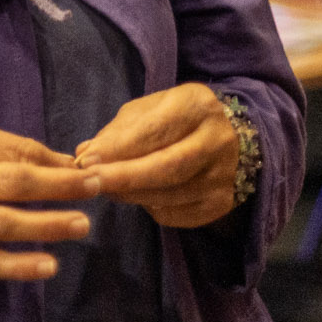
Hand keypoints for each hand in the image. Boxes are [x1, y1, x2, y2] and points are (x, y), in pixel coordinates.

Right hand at [0, 121, 99, 297]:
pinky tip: (49, 265)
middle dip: (60, 186)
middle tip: (96, 187)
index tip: (87, 166)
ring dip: (47, 225)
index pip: (15, 154)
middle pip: (15, 185)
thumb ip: (3, 145)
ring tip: (82, 225)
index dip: (53, 160)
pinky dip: (19, 267)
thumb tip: (56, 158)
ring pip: (6, 226)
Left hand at [75, 83, 239, 228]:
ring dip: (130, 195)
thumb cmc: (182, 118)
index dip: (117, 149)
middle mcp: (217, 141)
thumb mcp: (153, 108)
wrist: (236, 136)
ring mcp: (223, 176)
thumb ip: (120, 129)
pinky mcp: (222, 203)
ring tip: (106, 188)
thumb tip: (85, 154)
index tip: (85, 160)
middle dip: (122, 177)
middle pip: (165, 168)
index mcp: (197, 106)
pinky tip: (139, 197)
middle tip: (89, 182)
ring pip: (169, 195)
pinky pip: (176, 214)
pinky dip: (150, 208)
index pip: (154, 131)